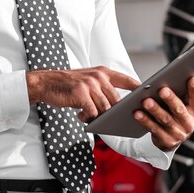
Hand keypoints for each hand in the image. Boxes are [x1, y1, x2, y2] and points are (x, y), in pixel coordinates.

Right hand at [25, 66, 139, 119]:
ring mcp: (89, 84)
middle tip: (110, 120)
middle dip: (114, 113)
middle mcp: (98, 76)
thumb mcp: (87, 80)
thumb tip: (117, 106)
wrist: (45, 82)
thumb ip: (102, 89)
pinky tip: (81, 116)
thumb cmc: (68, 85)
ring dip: (98, 116)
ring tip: (88, 116)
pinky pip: (92, 112)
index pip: (127, 80)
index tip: (148, 95)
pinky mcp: (80, 93)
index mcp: (103, 72)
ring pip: (105, 108)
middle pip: (116, 100)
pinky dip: (88, 118)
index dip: (139, 88)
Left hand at [132, 75, 193, 150]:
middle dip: (171, 100)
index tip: (192, 78)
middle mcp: (189, 124)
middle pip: (180, 111)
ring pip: (165, 120)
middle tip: (162, 89)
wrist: (172, 137)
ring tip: (146, 100)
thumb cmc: (183, 114)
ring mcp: (178, 134)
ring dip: (155, 110)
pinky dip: (145, 121)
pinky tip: (137, 112)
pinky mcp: (165, 141)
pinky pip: (154, 129)